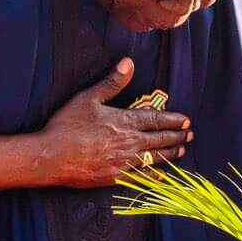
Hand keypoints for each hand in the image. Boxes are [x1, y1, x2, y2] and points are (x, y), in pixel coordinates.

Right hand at [37, 59, 191, 187]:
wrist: (52, 157)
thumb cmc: (67, 126)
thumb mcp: (88, 98)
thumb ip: (112, 82)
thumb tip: (128, 62)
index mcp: (124, 121)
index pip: (156, 119)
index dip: (173, 119)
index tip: (186, 120)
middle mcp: (129, 143)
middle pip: (160, 139)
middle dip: (176, 136)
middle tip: (190, 135)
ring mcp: (124, 162)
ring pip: (155, 158)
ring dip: (170, 153)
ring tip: (181, 150)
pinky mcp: (116, 178)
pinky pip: (142, 177)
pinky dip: (155, 175)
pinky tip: (162, 176)